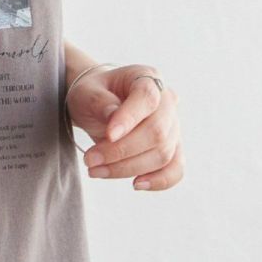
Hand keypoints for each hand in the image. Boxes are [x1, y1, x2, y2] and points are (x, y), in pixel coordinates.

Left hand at [67, 63, 183, 191]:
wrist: (98, 104)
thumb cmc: (92, 94)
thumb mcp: (86, 92)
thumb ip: (99, 102)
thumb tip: (113, 117)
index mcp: (147, 77)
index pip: (146, 98)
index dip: (129, 118)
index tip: (107, 135)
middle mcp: (167, 100)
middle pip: (156, 132)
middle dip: (121, 151)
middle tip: (90, 160)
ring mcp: (173, 125)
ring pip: (163, 154)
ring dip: (128, 168)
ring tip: (96, 170)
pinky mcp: (172, 147)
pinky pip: (175, 169)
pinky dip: (159, 181)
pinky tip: (135, 184)